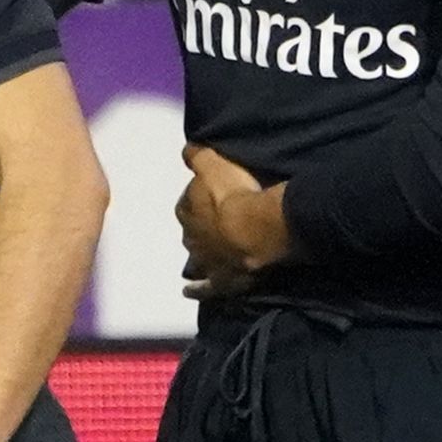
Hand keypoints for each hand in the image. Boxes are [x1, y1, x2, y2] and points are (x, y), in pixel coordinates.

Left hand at [176, 145, 285, 297]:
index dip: (198, 199)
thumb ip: (197, 155)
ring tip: (205, 253)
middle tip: (215, 222)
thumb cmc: (234, 193)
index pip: (187, 202)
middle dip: (200, 227)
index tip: (211, 196)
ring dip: (198, 255)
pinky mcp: (221, 281)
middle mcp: (190, 238)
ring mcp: (205, 262)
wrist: (255, 230)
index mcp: (186, 209)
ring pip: (195, 259)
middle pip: (192, 231)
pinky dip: (196, 289)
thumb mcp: (213, 162)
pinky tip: (188, 290)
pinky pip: (204, 288)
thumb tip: (186, 150)